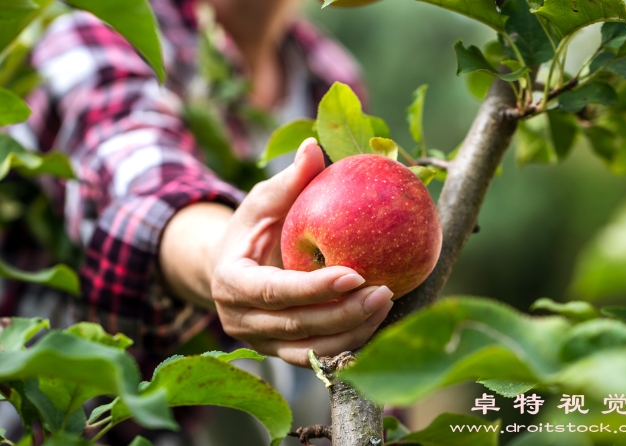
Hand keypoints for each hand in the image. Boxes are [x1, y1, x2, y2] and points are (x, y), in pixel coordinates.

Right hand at [211, 138, 393, 366]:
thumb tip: (315, 147)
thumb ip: (288, 181)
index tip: (355, 273)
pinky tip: (377, 323)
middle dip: (344, 313)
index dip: (313, 288)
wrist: (229, 270)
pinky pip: (317, 356)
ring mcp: (261, 342)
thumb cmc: (251, 229)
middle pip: (297, 325)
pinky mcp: (281, 352)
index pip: (271, 291)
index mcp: (231, 283)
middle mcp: (241, 320)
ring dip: (352, 332)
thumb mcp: (263, 202)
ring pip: (311, 350)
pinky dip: (348, 344)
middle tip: (385, 291)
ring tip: (387, 304)